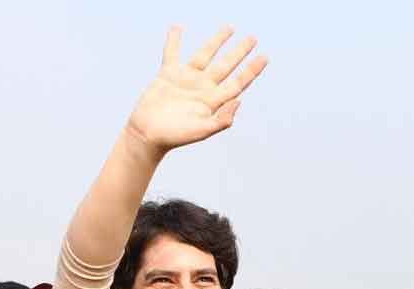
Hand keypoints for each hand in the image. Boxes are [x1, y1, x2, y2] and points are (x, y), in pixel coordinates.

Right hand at [127, 27, 267, 154]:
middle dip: (240, 52)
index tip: (264, 57)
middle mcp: (203, 87)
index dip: (251, 70)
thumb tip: (239, 101)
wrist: (149, 134)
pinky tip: (177, 27)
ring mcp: (187, 79)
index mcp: (214, 100)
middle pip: (226, 65)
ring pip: (205, 55)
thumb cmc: (175, 136)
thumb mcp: (202, 131)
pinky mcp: (168, 75)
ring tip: (230, 27)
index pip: (238, 82)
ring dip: (217, 41)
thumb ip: (222, 119)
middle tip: (253, 38)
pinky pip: (172, 53)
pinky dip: (174, 40)